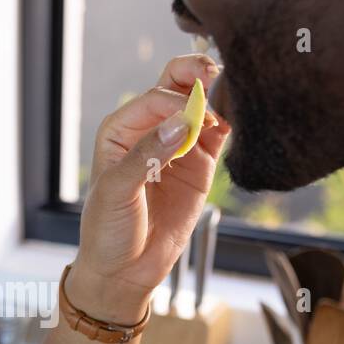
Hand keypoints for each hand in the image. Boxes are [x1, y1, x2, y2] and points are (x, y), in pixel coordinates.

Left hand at [65, 54, 228, 324]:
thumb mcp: (117, 191)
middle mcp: (149, 131)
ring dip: (215, 98)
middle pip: (175, 87)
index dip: (173, 101)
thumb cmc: (108, 230)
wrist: (124, 271)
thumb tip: (179, 123)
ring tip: (231, 98)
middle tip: (213, 72)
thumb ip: (147, 156)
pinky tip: (235, 121)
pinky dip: (228, 124)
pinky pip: (217, 135)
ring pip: (199, 106)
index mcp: (121, 130)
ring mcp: (177, 146)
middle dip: (194, 74)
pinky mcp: (199, 166)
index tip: (187, 119)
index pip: (153, 99)